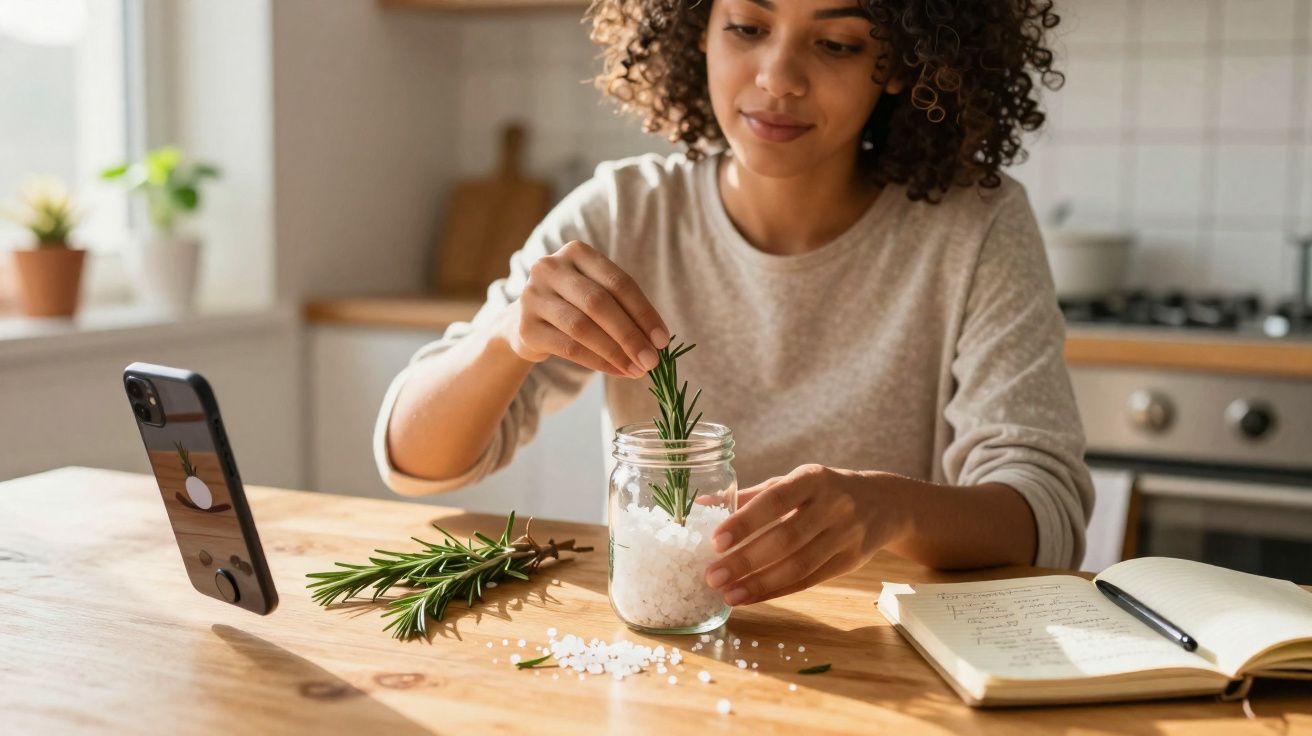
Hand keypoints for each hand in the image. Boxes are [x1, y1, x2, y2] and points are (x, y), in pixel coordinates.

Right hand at [501, 240, 668, 378]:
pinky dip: (598, 362)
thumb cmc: (573, 305)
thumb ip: (624, 310)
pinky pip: (568, 348)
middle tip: (652, 360)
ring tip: (637, 370)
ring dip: (615, 352)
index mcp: (577, 252)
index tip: (663, 340)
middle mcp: (551, 268)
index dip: (644, 312)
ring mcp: (533, 296)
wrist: (525, 322)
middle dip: (630, 335)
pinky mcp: (525, 327)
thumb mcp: (597, 294)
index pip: (618, 282)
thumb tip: (656, 343)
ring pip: (582, 327)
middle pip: (599, 303)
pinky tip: (617, 371)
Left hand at [703, 464, 905, 605]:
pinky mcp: (849, 562)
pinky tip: (751, 597)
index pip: (776, 499)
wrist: (883, 503)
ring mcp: (845, 536)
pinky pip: (809, 580)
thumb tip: (701, 504)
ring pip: (799, 565)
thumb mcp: (792, 483)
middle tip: (712, 576)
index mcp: (813, 478)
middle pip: (786, 538)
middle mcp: (833, 506)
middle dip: (746, 560)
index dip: (746, 521)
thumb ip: (749, 496)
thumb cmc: (823, 491)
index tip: (716, 541)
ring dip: (760, 584)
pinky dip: (777, 591)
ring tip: (728, 594)